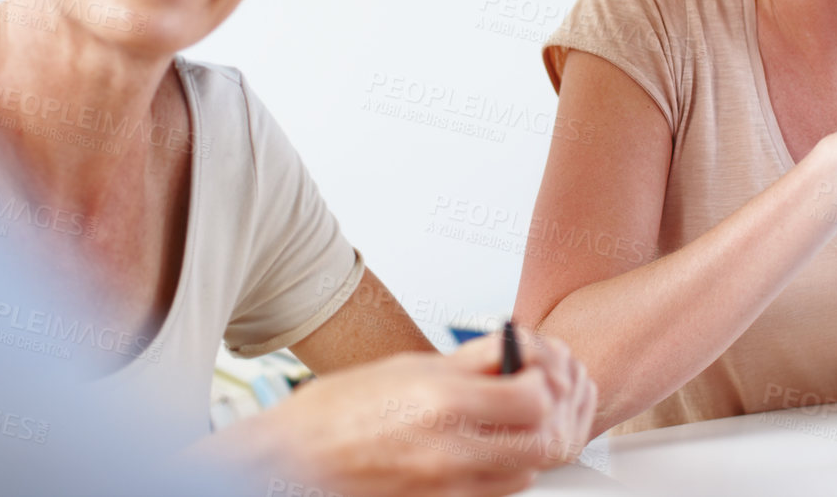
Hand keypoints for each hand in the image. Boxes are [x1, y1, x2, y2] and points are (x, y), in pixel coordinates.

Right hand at [207, 326, 597, 496]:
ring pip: (524, 472)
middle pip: (541, 442)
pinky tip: (481, 451)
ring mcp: (446, 485)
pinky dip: (501, 473)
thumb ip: (465, 365)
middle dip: (546, 418)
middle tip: (529, 399)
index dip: (542, 381)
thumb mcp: (406, 368)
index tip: (531, 370)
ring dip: (526, 446)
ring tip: (505, 424)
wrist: (290, 462)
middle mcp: (450, 449)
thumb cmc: (335, 411)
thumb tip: (509, 354)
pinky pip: (493, 493)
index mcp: (442, 401)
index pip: (532, 397)